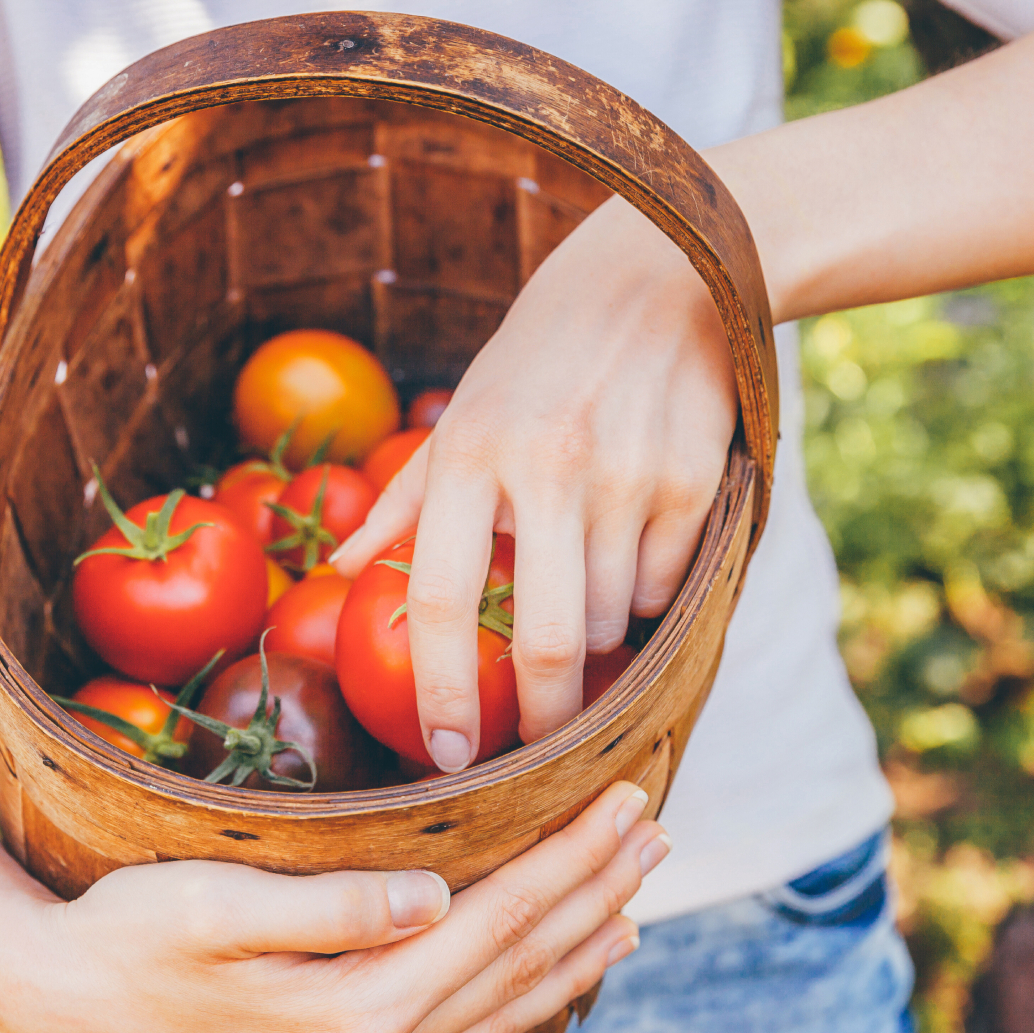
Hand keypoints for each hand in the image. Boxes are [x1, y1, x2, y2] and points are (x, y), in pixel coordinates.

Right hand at [0, 783, 668, 1032]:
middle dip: (592, 897)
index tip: (627, 802)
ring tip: (628, 919)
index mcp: (356, 1010)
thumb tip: (438, 899)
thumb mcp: (214, 903)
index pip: (499, 920)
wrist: (57, 1010)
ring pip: (494, 1024)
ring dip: (567, 969)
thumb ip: (332, 907)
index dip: (571, 858)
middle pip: (515, 969)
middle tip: (653, 836)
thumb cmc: (127, 935)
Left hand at [334, 197, 736, 765]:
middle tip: (533, 745)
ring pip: (609, 621)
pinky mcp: (691, 482)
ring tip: (581, 592)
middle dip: (541, 716)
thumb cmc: (538, 363)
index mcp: (471, 452)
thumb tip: (342, 576)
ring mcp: (627, 477)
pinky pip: (663, 589)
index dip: (442, 689)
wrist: (655, 278)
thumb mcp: (461, 417)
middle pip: (546, 640)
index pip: (446, 597)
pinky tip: (632, 548)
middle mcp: (548, 466)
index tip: (443, 754)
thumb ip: (403, 503)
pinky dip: (644, 595)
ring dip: (592, 637)